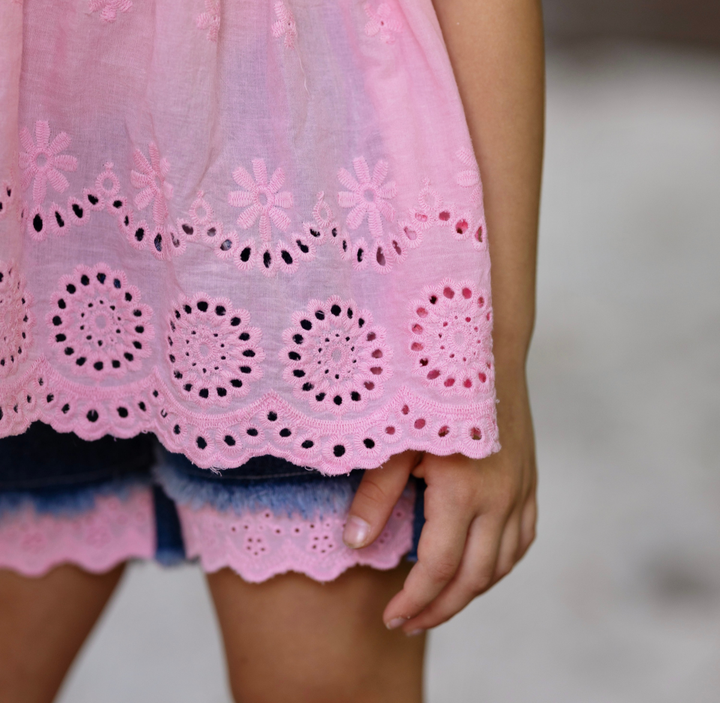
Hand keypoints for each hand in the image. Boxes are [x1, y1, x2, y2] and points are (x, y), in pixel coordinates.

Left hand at [342, 373, 536, 633]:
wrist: (489, 350)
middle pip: (474, 579)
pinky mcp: (529, 481)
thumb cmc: (433, 389)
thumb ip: (376, 495)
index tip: (390, 618)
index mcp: (463, 491)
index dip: (413, 601)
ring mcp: (520, 491)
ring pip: (502, 565)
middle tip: (408, 622)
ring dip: (470, 592)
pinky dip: (500, 564)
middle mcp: (499, 499)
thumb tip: (353, 544)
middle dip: (440, 609)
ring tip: (436, 603)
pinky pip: (522, 540)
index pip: (438, 568)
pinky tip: (478, 568)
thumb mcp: (396, 439)